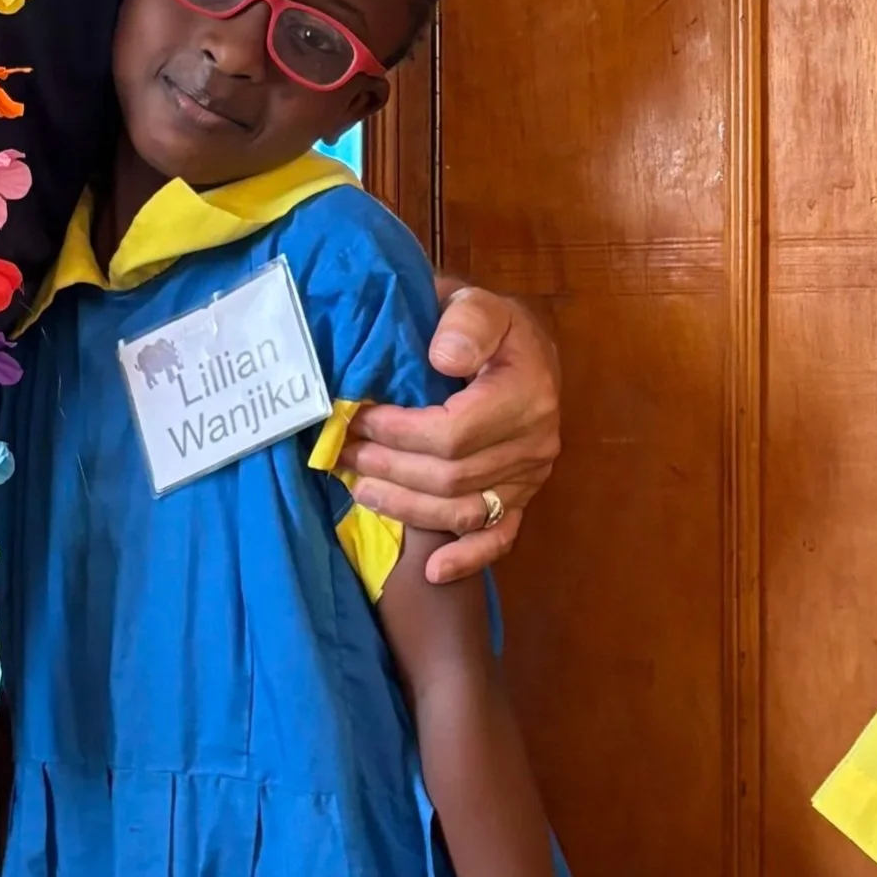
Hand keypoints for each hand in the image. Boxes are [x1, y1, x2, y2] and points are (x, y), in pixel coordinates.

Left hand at [341, 280, 561, 583]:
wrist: (520, 347)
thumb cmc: (490, 325)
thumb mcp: (478, 304)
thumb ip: (465, 323)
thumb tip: (443, 357)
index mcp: (526, 396)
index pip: (453, 433)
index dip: (399, 432)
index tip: (357, 418)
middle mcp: (535, 444)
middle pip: (452, 476)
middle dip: (390, 467)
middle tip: (342, 452)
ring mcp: (529, 478)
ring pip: (464, 510)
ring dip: (407, 507)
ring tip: (360, 489)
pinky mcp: (520, 497)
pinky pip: (500, 537)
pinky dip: (468, 558)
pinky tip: (433, 572)